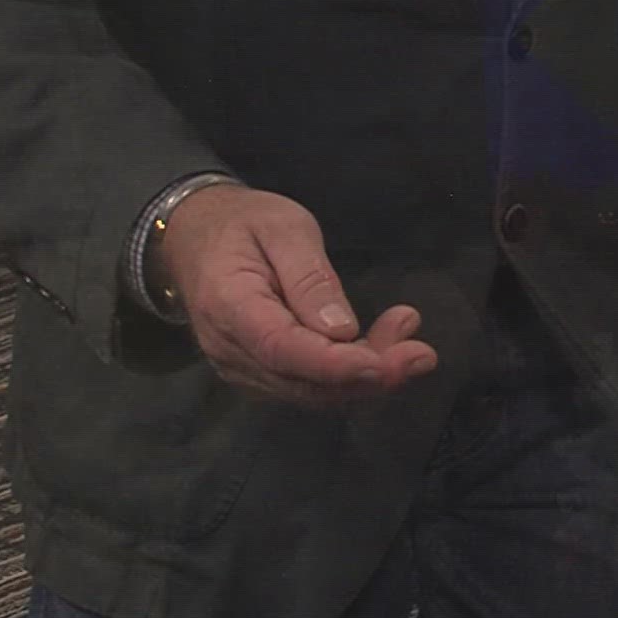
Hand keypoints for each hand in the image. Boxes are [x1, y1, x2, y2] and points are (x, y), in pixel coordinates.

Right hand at [154, 185, 435, 402]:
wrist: (195, 237)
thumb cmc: (243, 223)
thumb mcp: (283, 228)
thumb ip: (311, 278)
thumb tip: (343, 332)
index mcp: (229, 307)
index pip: (284, 350)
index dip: (337, 366)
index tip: (386, 363)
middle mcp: (231, 351)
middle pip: (306, 383)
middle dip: (371, 375)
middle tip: (422, 352)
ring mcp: (243, 370)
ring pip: (314, 393)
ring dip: (369, 376)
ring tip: (410, 338)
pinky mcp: (260, 376)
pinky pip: (310, 389)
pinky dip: (352, 377)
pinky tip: (384, 349)